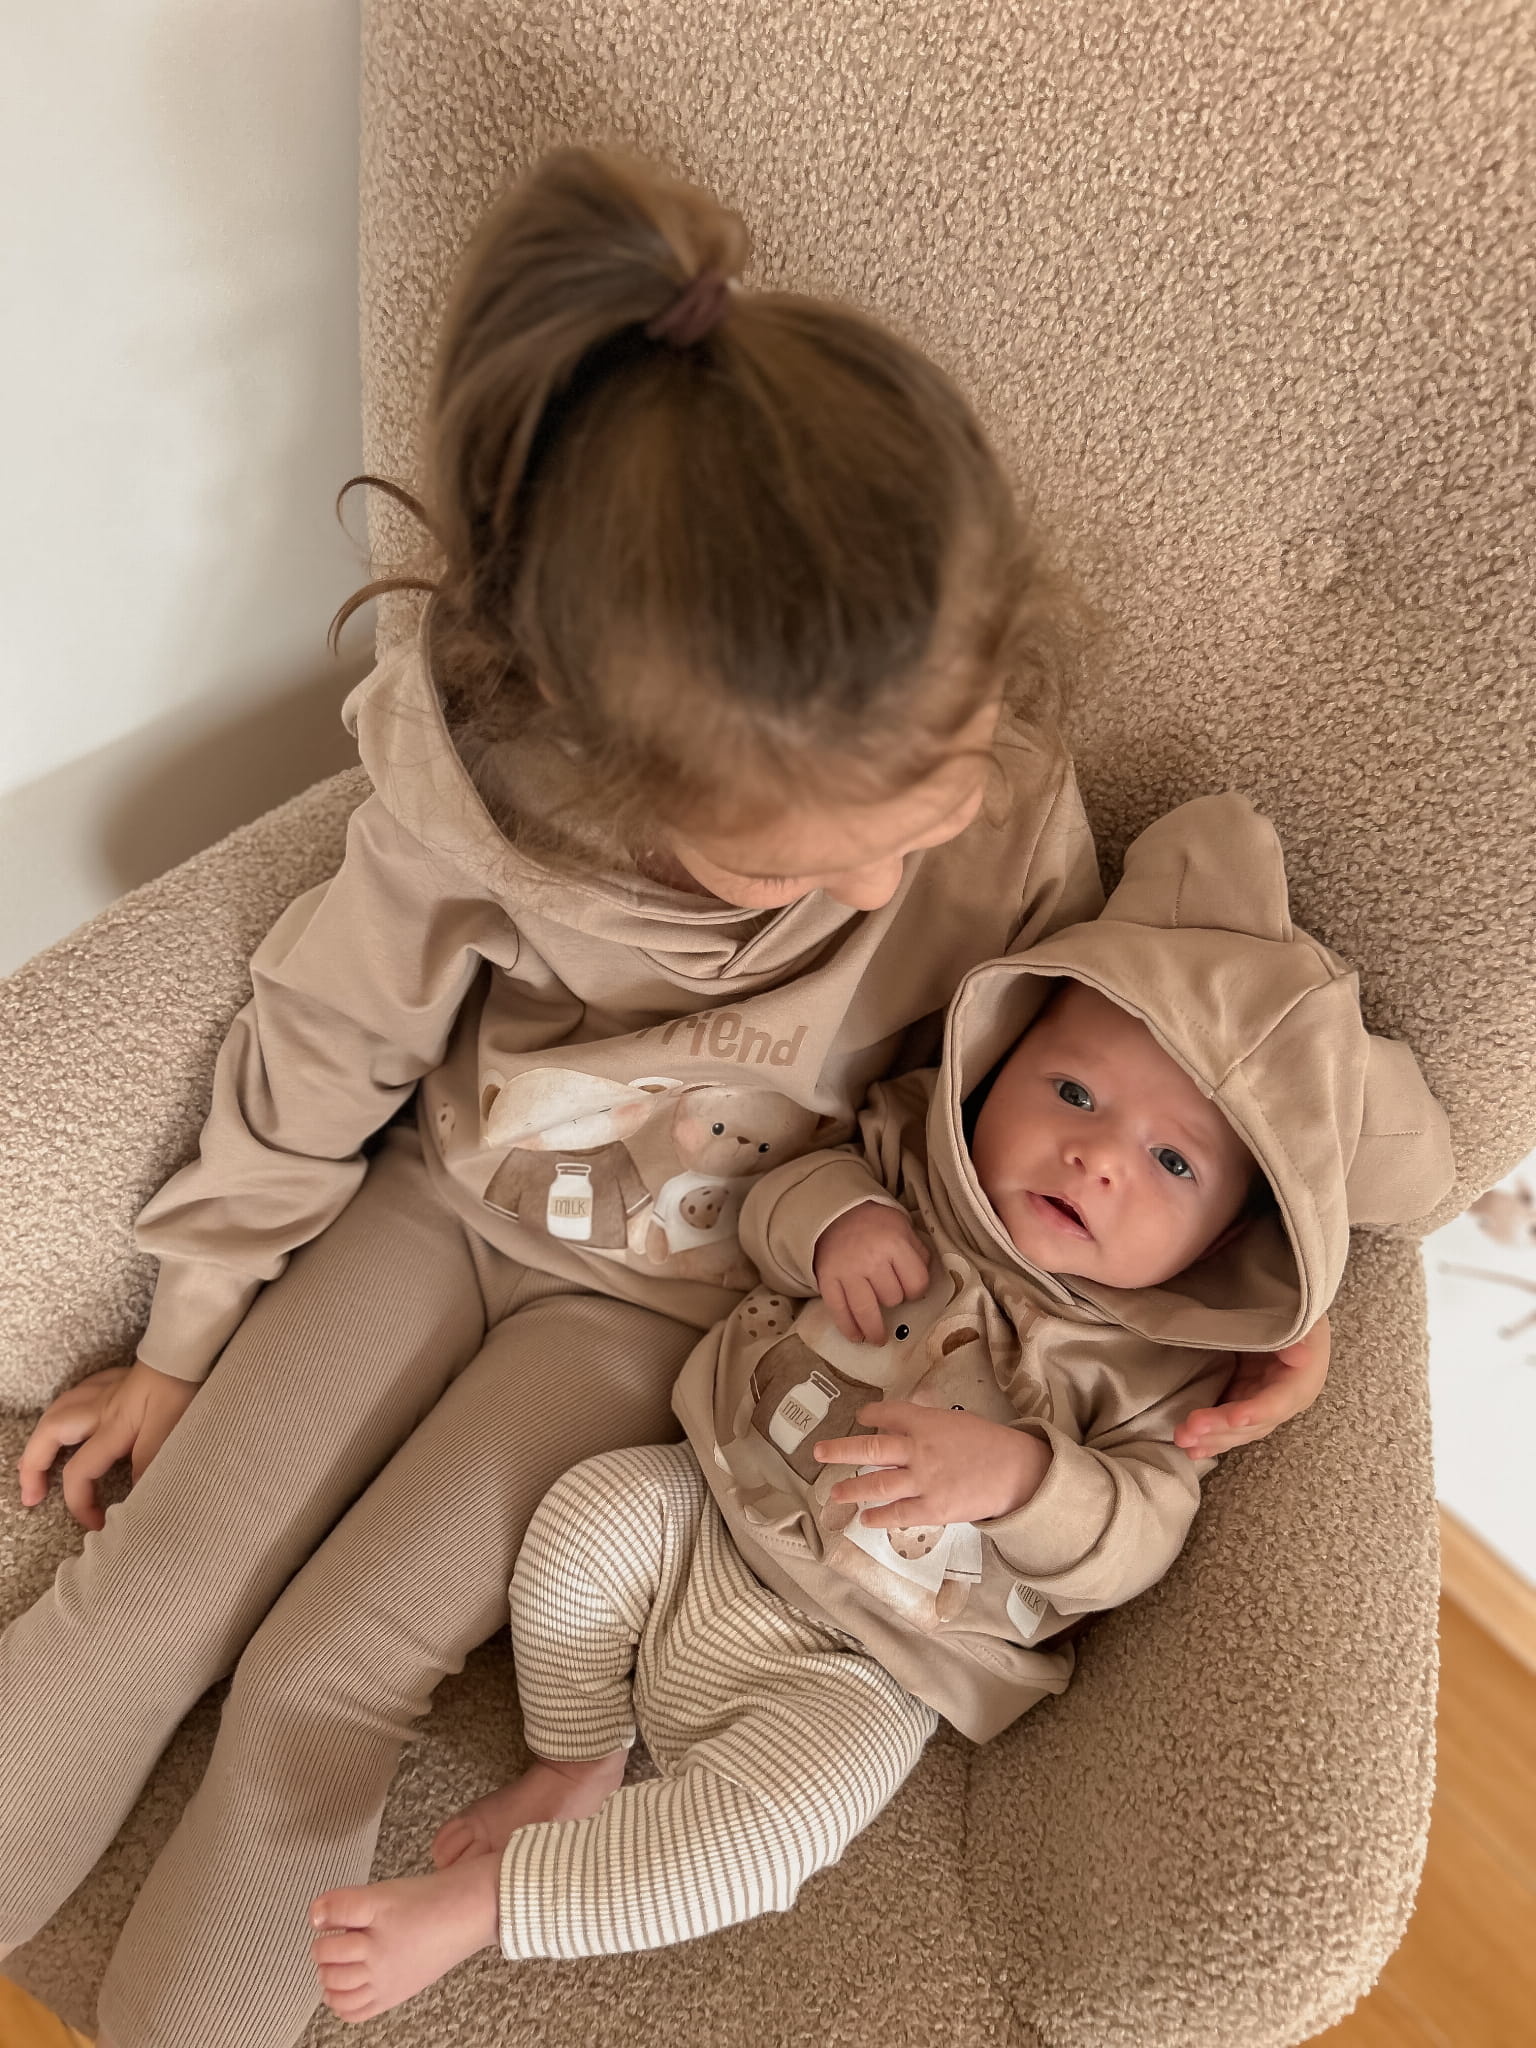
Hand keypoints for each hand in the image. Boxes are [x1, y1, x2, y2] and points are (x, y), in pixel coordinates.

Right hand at [16, 1358, 198, 1529]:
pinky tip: (68, 1421)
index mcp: (111, 1426)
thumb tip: (137, 1503)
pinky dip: (62, 1413)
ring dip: (41, 1440)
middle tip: (32, 1495)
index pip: (79, 1472)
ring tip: (36, 1463)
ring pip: (54, 1413)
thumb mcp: (170, 1434)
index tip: (97, 1524)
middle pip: (47, 1436)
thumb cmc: (181, 1391)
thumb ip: (149, 1467)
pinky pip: (75, 1395)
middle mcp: (97, 1409)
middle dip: (32, 1468)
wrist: (186, 1353)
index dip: (80, 1504)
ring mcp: (102, 1392)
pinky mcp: (112, 1380)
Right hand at [813, 1202, 930, 1342]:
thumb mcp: (904, 1228)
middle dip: (894, 1300)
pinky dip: (848, 1327)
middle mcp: (871, 1259)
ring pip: (867, 1310)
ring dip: (874, 1329)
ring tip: (878, 1338)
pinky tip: (856, 1336)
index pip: (916, 1283)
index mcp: (895, 1244)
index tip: (912, 1291)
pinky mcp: (827, 1280)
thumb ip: (917, 1254)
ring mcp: (847, 1272)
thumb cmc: (876, 1224)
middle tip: (890, 1296)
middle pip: (892, 1298)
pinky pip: (839, 1311)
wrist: (837, 1213)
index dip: (918, 1291)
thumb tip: (924, 1284)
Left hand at [813, 1400, 1050, 1525]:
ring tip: (833, 1494)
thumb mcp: (956, 1420)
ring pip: (877, 1484)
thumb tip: (899, 1423)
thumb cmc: (989, 1443)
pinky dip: (878, 1517)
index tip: (860, 1419)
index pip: (886, 1415)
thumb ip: (926, 1423)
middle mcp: (918, 1449)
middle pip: (869, 1449)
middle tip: (817, 1452)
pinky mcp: (932, 1509)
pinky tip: (865, 1519)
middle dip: (839, 1450)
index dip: (869, 1416)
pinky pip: (897, 1514)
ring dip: (851, 1489)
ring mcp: (923, 1481)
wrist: (1018, 1472)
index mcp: (925, 1422)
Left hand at [1173, 1313, 1331, 1457]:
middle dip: (1222, 1428)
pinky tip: (1191, 1448)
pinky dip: (1211, 1438)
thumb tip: (1302, 1355)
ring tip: (1184, 1440)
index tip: (1234, 1418)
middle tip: (1191, 1428)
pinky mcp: (1244, 1402)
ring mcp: (1262, 1403)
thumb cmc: (1292, 1312)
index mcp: (1303, 1380)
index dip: (1256, 1411)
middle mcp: (1285, 1400)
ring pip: (1238, 1429)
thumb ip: (1298, 1336)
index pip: (1279, 1401)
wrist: (1286, 1313)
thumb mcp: (1299, 1318)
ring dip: (1212, 1438)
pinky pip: (1228, 1426)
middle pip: (1253, 1422)